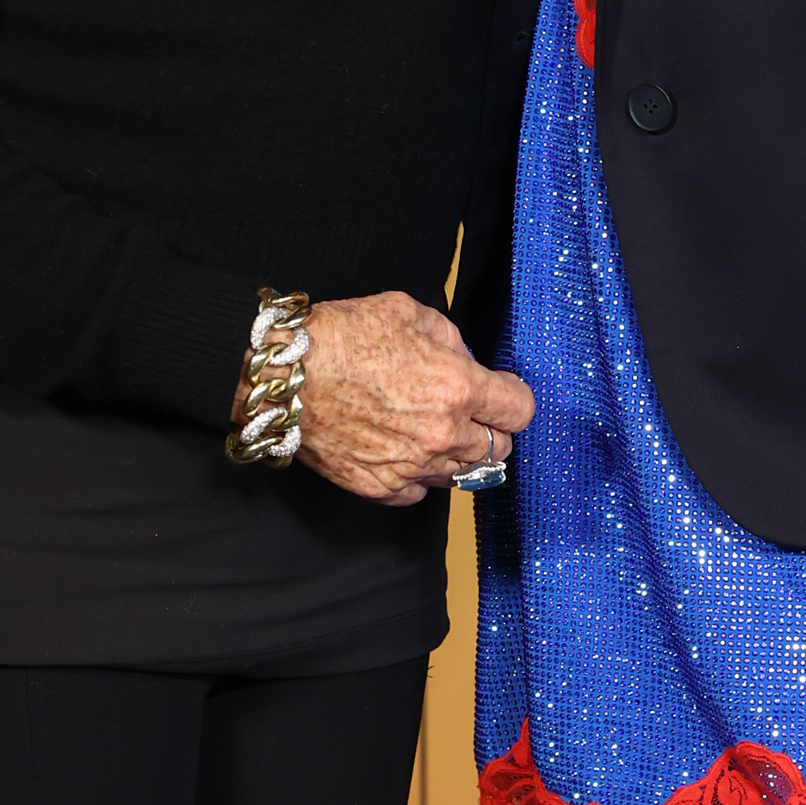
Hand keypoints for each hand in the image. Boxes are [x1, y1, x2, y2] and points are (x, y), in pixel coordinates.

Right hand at [233, 291, 533, 506]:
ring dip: (455, 454)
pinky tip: (404, 449)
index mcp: (458, 388)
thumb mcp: (408, 311)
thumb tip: (465, 361)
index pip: (519, 410)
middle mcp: (443, 436)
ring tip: (430, 429)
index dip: (512, 397)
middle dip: (488, 428)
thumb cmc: (343, 336)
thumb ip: (450, 339)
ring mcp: (412, 468)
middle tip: (467, 411)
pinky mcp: (381, 489)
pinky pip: (420, 492)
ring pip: (461, 475)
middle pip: (498, 449)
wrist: (285, 377)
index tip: (500, 392)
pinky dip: (419, 475)